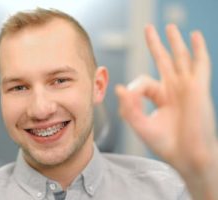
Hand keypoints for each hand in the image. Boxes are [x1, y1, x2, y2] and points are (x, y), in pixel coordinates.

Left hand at [115, 24, 217, 199]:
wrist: (187, 157)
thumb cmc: (165, 144)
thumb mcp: (141, 125)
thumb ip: (128, 107)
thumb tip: (118, 88)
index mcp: (160, 97)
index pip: (143, 82)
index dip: (134, 88)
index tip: (129, 98)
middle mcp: (173, 89)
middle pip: (162, 60)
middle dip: (155, 44)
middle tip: (148, 28)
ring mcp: (186, 87)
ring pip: (180, 58)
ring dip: (174, 41)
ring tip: (169, 26)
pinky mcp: (198, 88)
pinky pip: (200, 64)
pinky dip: (198, 49)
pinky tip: (195, 36)